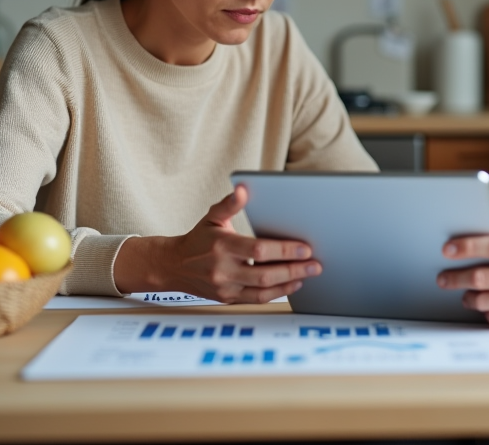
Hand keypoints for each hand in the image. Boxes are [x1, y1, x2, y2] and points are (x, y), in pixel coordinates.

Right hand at [114, 185, 320, 302]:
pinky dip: (277, 293)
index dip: (284, 250)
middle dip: (294, 269)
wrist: (173, 266)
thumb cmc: (198, 239)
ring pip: (263, 291)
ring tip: (308, 275)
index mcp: (222, 247)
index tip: (305, 248)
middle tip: (315, 264)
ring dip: (289, 284)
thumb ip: (229, 204)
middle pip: (265, 274)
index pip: (259, 251)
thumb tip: (243, 189)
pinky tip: (292, 284)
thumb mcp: (211, 218)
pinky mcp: (228, 299)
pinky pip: (257, 299)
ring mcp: (225, 288)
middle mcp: (223, 270)